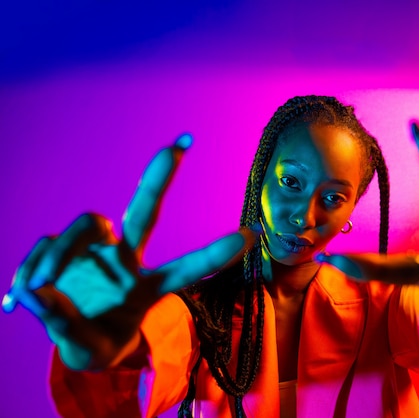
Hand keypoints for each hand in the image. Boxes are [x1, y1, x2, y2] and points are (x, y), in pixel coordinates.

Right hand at [2, 134, 257, 368]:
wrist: (70, 337)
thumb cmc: (93, 342)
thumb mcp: (86, 349)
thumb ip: (64, 325)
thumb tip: (35, 295)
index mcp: (148, 288)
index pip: (187, 268)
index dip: (216, 253)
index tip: (251, 233)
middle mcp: (127, 261)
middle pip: (145, 212)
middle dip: (160, 179)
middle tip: (178, 147)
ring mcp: (97, 250)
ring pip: (88, 222)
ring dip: (61, 252)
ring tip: (38, 289)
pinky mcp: (64, 247)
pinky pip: (47, 245)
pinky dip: (32, 270)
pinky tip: (19, 299)